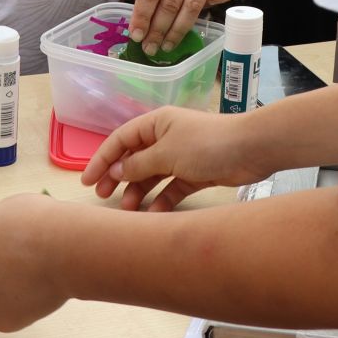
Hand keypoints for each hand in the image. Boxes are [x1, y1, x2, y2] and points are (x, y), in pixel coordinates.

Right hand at [81, 106, 257, 211]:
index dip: (102, 159)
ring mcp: (181, 157)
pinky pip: (171, 188)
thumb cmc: (205, 144)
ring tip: (129, 210)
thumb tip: (116, 171)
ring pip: (152, 176)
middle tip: (104, 197)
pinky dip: (162, 199)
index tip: (86, 181)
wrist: (251, 149)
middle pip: (134, 158)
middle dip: (118, 177)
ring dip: (139, 191)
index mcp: (156, 124)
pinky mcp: (196, 174)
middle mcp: (166, 138)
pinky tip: (153, 213)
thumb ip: (138, 164)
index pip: (120, 140)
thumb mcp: (166, 153)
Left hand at [128, 0, 238, 55]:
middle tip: (150, 47)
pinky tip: (202, 18)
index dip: (143, 16)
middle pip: (171, 1)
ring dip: (178, 30)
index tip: (137, 36)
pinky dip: (218, 3)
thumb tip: (140, 30)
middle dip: (158, 29)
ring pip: (192, 5)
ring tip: (166, 46)